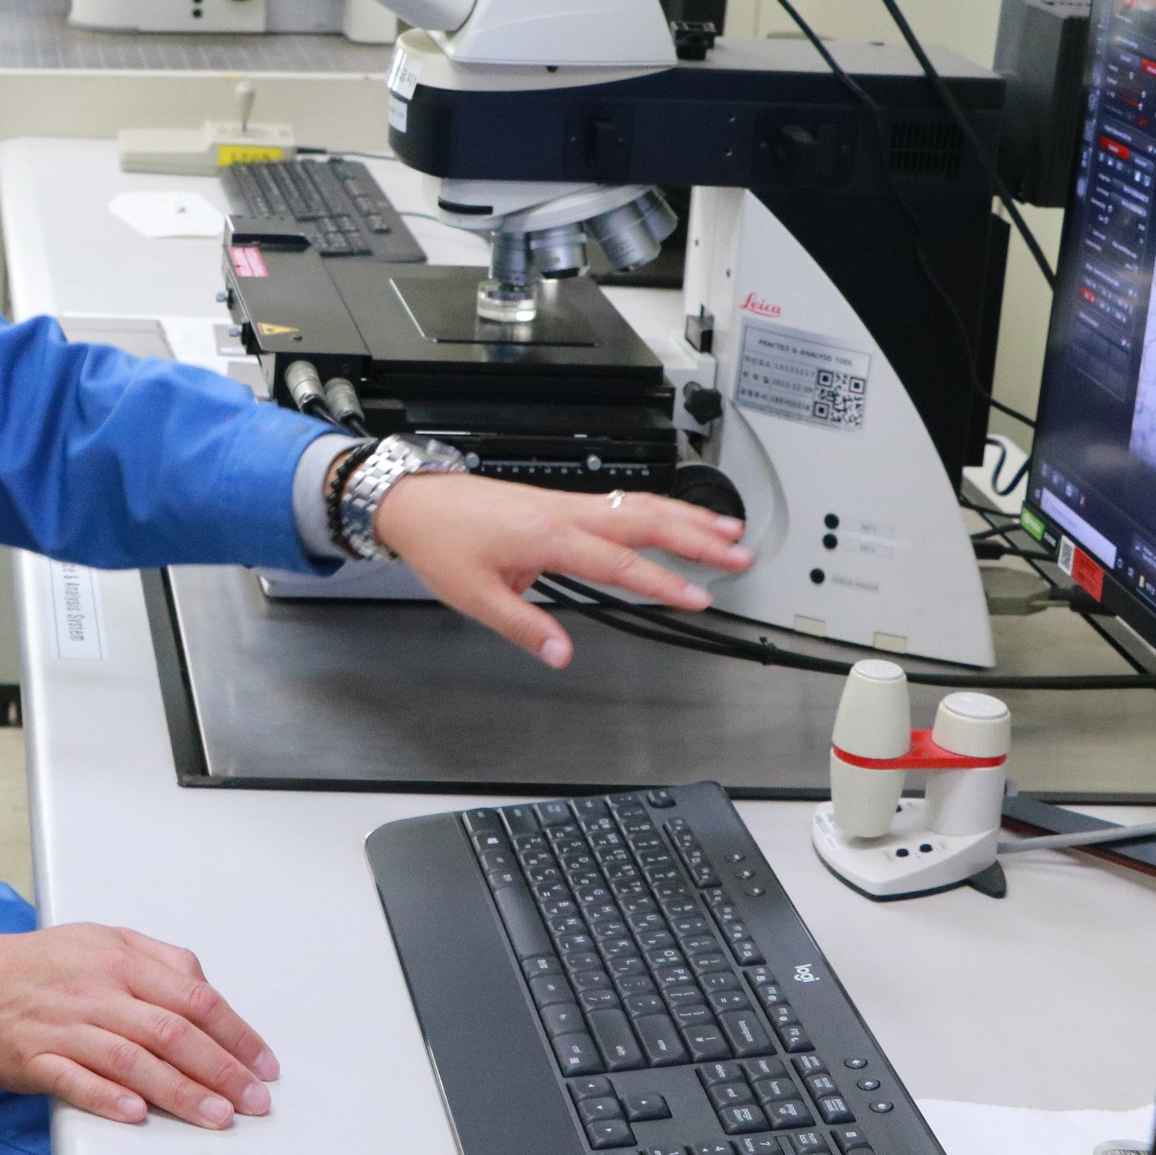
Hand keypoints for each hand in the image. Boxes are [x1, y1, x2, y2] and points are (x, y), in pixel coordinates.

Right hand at [0, 920, 278, 1128]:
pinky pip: (74, 1080)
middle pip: (170, 1030)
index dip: (234, 1032)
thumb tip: (204, 986)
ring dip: (179, 1091)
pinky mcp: (34, 1058)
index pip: (192, 996)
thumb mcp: (103, 940)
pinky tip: (136, 1113)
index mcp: (120, 959)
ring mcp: (65, 1026)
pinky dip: (107, 1097)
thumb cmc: (40, 964)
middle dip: (220, 1068)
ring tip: (215, 1115)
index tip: (261, 1063)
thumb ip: (158, 959)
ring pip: (131, 1059)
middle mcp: (97, 991)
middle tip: (253, 1099)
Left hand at [375, 472, 751, 666]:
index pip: (619, 562)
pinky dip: (656, 508)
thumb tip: (562, 653)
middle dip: (697, 537)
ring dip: (685, 516)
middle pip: (645, 520)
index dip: (662, 582)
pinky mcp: (561, 502)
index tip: (698, 597)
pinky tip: (674, 517)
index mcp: (548, 537)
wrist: (416, 501)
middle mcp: (564, 514)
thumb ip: (523, 626)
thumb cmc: (442, 541)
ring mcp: (566, 503)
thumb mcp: (474, 595)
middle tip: (739, 553)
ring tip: (726, 530)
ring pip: (638, 504)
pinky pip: (620, 501)